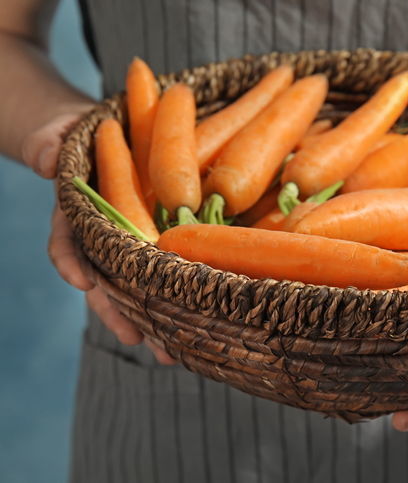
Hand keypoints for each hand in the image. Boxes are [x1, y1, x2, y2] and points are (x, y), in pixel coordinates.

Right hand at [22, 114, 175, 364]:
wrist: (99, 134)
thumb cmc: (73, 135)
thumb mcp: (55, 135)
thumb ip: (48, 145)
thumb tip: (46, 157)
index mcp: (74, 216)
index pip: (68, 244)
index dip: (72, 263)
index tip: (83, 282)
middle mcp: (100, 237)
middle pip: (106, 280)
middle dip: (119, 313)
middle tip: (139, 342)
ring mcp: (128, 242)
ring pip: (138, 286)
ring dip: (152, 319)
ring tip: (171, 352)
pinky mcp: (154, 240)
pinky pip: (164, 270)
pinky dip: (174, 295)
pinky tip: (192, 322)